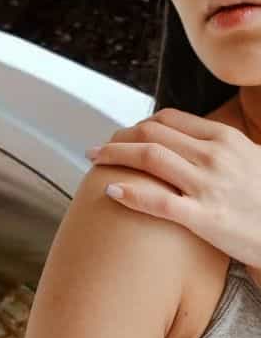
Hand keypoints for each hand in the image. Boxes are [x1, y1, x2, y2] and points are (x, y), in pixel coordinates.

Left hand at [86, 107, 260, 267]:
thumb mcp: (251, 157)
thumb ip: (220, 146)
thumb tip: (189, 138)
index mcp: (225, 138)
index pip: (168, 120)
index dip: (137, 126)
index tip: (121, 136)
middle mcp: (215, 156)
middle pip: (152, 135)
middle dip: (118, 139)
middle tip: (96, 149)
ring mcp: (209, 186)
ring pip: (150, 159)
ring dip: (114, 157)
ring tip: (93, 161)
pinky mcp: (204, 217)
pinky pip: (158, 201)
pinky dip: (130, 193)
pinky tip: (110, 190)